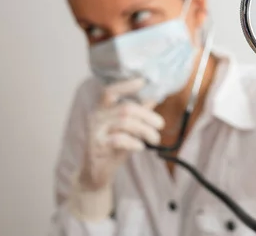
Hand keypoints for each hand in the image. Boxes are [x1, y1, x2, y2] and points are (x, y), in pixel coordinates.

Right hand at [68, 78, 163, 220]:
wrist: (95, 174)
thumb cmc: (113, 148)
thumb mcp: (126, 129)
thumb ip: (137, 114)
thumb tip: (153, 97)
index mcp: (101, 110)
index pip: (110, 91)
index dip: (126, 85)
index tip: (142, 81)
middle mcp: (96, 117)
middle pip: (126, 108)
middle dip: (147, 115)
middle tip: (160, 124)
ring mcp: (95, 132)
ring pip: (125, 122)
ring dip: (145, 130)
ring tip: (154, 139)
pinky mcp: (98, 147)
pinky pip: (119, 139)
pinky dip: (134, 142)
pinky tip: (140, 147)